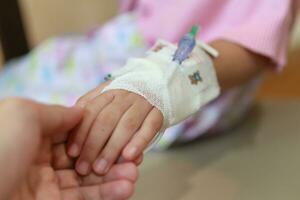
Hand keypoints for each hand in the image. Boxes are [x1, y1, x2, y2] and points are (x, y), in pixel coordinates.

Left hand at [0, 98, 137, 199]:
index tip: (120, 133)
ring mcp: (47, 184)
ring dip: (115, 176)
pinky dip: (107, 193)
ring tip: (134, 173)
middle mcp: (42, 159)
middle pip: (86, 156)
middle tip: (133, 157)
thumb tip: (80, 112)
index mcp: (34, 135)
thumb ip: (56, 113)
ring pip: (89, 179)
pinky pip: (85, 198)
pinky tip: (126, 187)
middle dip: (111, 156)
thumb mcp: (24, 114)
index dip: (99, 133)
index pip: (75, 133)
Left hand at [67, 82, 162, 174]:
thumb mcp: (105, 97)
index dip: (80, 132)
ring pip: (126, 125)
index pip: (90, 111)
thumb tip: (70, 131)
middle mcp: (124, 95)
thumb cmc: (125, 100)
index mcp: (107, 91)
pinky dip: (139, 142)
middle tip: (84, 168)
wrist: (157, 84)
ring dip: (112, 148)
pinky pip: (150, 127)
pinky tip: (129, 157)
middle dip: (93, 145)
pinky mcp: (159, 112)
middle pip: (106, 119)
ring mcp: (143, 103)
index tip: (72, 153)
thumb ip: (89, 109)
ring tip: (101, 169)